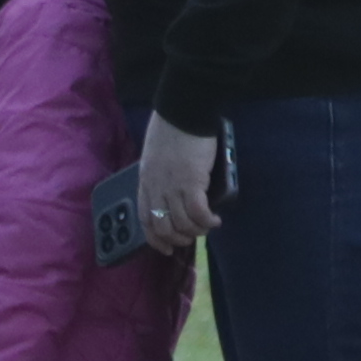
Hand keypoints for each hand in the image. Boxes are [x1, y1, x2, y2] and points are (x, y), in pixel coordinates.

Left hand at [136, 114, 223, 253]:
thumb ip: (159, 176)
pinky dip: (207, 221)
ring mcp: (173, 187)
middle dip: (179, 238)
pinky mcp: (192, 183)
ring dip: (197, 231)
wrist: (183, 113)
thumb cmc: (170, 129)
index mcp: (145, 183)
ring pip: (183, 224)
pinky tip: (215, 220)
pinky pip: (198, 213)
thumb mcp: (154, 157)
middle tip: (193, 236)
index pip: (146, 220)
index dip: (156, 239)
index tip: (167, 248)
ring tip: (208, 226)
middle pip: (164, 228)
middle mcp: (156, 189)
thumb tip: (172, 193)